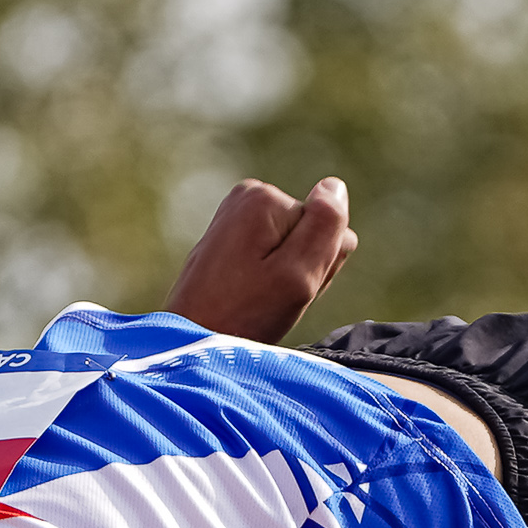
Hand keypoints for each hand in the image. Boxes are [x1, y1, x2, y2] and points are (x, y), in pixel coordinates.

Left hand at [163, 175, 357, 341]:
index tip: (290, 286)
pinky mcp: (230, 236)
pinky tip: (251, 295)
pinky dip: (270, 277)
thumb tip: (334, 186)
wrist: (193, 341)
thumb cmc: (243, 314)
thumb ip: (325, 226)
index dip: (318, 264)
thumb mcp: (298, 273)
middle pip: (309, 231)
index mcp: (264, 198)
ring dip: (288, 276)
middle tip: (275, 296)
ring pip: (294, 245)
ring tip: (261, 298)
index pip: (328, 226)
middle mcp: (247, 196)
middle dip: (303, 268)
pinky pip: (272, 254)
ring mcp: (236, 216)